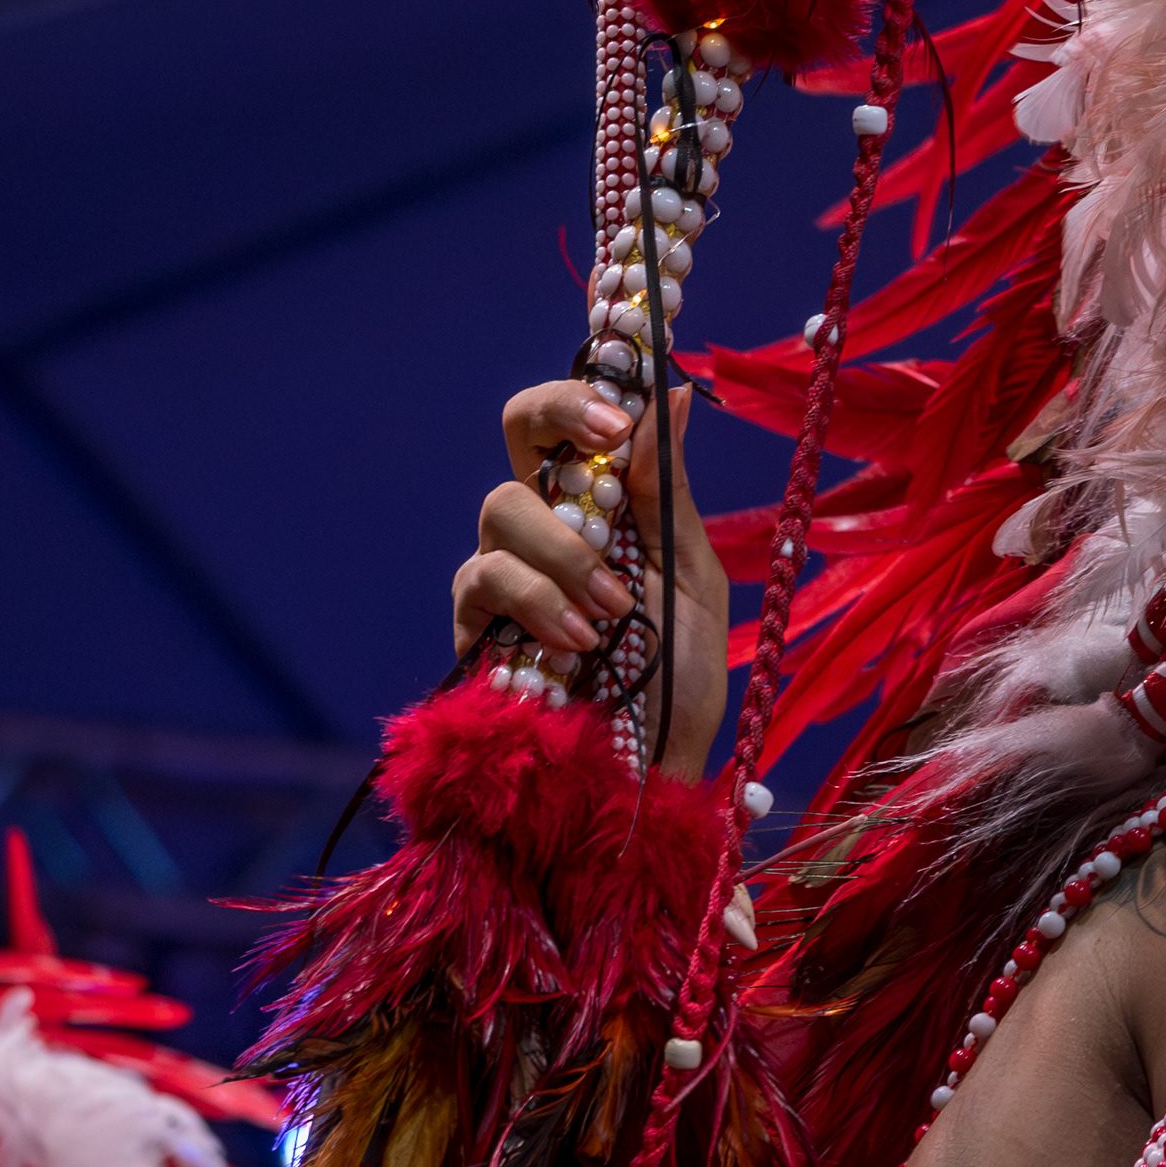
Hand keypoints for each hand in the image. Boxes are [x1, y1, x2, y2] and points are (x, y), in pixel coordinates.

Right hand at [455, 379, 730, 776]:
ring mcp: (503, 574)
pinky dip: (535, 604)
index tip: (621, 419)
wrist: (654, 773)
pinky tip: (577, 644)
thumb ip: (666, 492)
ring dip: (566, 556)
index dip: (581, 399)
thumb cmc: (680, 678)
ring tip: (612, 613)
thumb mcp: (692, 580)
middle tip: (611, 472)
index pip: (567, 419)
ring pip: (502, 510)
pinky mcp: (473, 629)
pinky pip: (481, 582)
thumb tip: (668, 393)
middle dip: (561, 437)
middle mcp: (545, 527)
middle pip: (519, 434)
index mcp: (601, 505)